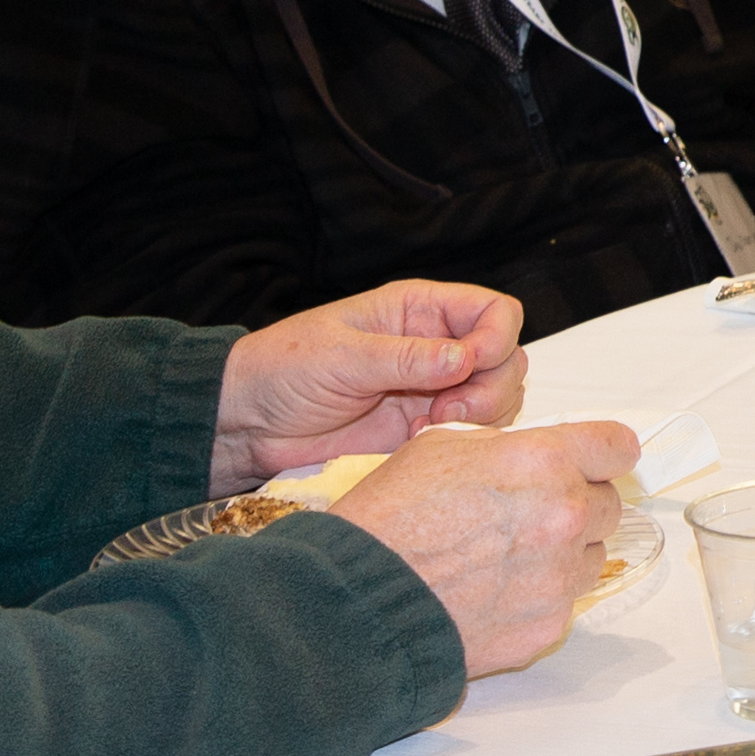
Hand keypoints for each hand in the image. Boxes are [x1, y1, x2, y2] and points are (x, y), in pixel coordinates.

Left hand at [214, 279, 530, 489]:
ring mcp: (432, 393)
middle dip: (491, 387)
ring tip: (429, 427)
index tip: (471, 365)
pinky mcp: (421, 433)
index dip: (497, 338)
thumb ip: (406, 357)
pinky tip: (421, 444)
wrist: (246, 425)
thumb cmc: (281, 371)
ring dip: (478, 418)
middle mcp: (436, 348)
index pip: (495, 313)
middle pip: (507, 360)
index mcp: (420, 311)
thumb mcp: (341, 355)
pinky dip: (460, 443)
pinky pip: (468, 436)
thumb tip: (464, 358)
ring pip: (497, 401)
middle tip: (447, 409)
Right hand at [324, 421, 639, 681]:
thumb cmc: (388, 522)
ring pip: (591, 557)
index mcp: (544, 461)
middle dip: (576, 505)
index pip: (618, 447)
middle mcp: (564, 516)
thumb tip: (533, 452)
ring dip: (563, 554)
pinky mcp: (548, 625)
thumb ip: (505, 446)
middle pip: (608, 506)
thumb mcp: (439, 447)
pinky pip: (563, 603)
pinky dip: (538, 598)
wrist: (360, 603)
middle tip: (527, 515)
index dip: (605, 454)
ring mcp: (560, 577)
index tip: (598, 461)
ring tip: (504, 558)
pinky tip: (492, 594)